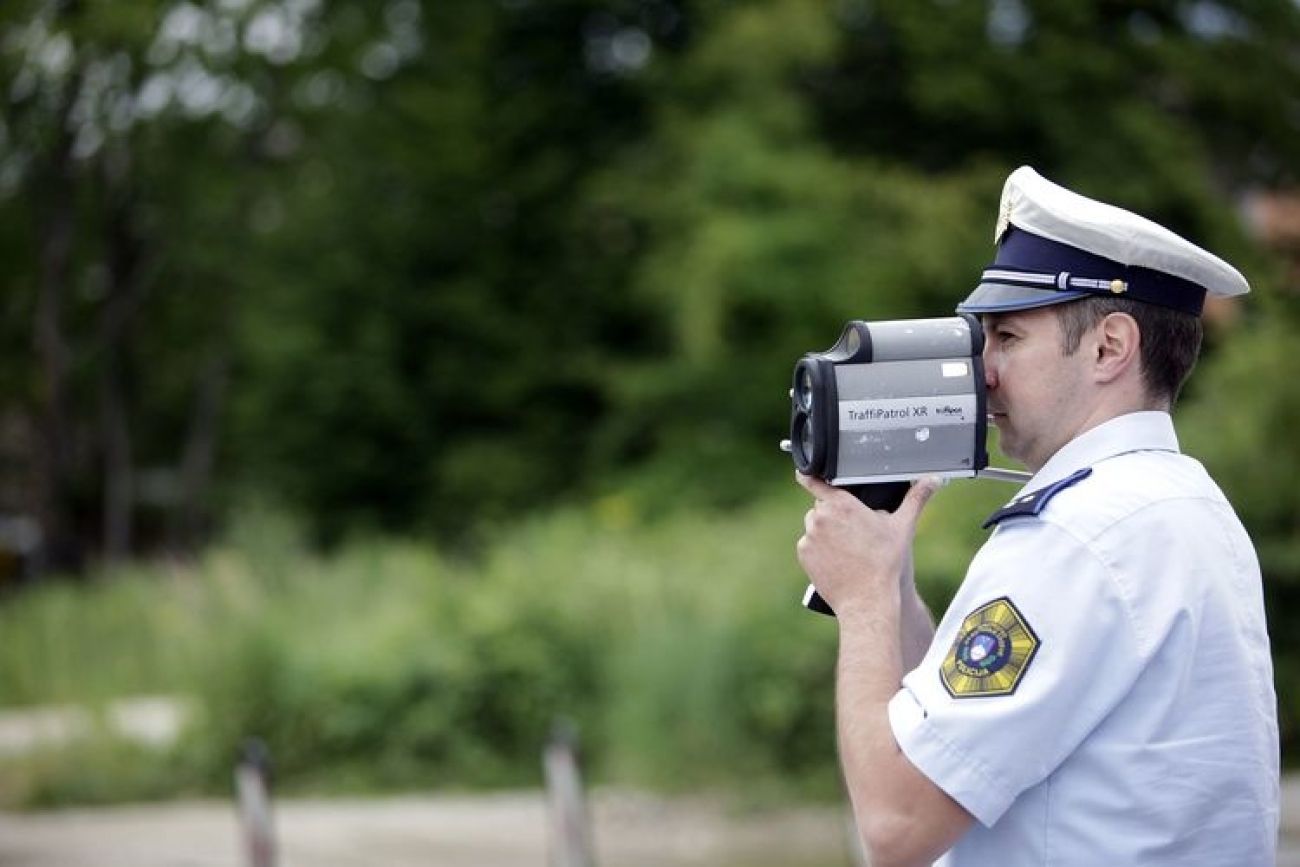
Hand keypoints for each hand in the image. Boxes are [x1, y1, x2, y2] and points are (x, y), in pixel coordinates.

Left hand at [795, 473, 938, 621]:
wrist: (868, 600)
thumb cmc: (886, 563)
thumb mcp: (903, 527)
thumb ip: (916, 498)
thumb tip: (934, 480)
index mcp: (842, 505)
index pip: (815, 481)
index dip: (810, 476)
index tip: (804, 472)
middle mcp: (821, 517)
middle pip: (822, 507)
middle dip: (834, 515)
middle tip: (853, 531)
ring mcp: (810, 536)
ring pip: (814, 526)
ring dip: (825, 532)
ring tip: (847, 547)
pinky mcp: (804, 554)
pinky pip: (809, 546)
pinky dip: (818, 550)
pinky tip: (837, 558)